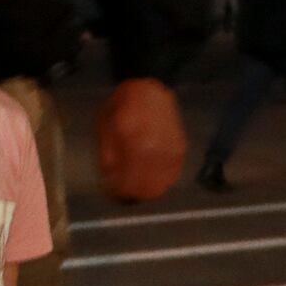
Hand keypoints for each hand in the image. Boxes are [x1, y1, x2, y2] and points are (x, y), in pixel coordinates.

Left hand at [93, 75, 186, 203]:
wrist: (150, 90)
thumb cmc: (122, 106)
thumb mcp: (104, 125)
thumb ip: (107, 154)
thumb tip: (110, 181)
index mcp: (130, 138)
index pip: (127, 179)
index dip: (119, 192)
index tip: (112, 194)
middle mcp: (153, 146)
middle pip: (146, 186)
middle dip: (133, 194)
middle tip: (124, 194)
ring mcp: (169, 149)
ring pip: (161, 184)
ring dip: (148, 190)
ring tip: (136, 188)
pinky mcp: (180, 149)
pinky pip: (172, 175)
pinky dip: (161, 181)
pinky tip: (151, 179)